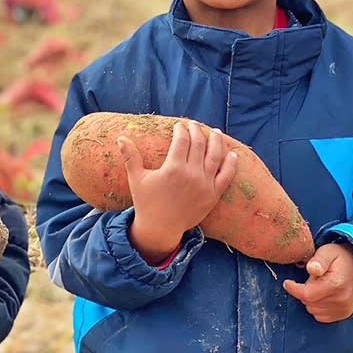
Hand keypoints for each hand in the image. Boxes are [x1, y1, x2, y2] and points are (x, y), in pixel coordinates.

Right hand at [119, 121, 237, 264]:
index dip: (181, 130)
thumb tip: (120, 138)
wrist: (160, 228)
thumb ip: (130, 157)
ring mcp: (204, 185)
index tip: (179, 125)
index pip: (182, 140)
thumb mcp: (136, 178)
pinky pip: (226, 176)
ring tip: (215, 132)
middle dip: (196, 131)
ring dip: (216, 141)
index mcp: (173, 168)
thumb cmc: (146, 202)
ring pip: (215, 156)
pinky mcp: (213, 195)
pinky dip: (230, 164)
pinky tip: (232, 154)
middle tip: (193, 124)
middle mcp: (191, 174)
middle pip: (199, 144)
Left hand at [283, 242, 352, 321]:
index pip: (307, 294)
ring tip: (320, 285)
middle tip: (314, 278)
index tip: (287, 282)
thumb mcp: (328, 252)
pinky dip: (317, 306)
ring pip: (312, 309)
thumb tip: (311, 268)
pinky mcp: (343, 314)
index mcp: (336, 284)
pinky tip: (323, 294)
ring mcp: (343, 309)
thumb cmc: (340, 257)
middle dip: (305, 290)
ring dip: (311, 298)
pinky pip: (320, 316)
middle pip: (308, 302)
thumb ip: (319, 259)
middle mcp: (341, 300)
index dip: (293, 289)